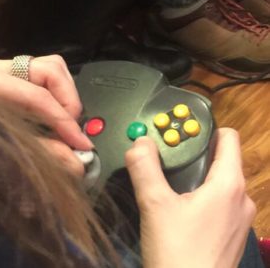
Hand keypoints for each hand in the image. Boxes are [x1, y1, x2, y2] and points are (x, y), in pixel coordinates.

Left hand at [0, 54, 91, 162]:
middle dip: (68, 99)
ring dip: (63, 95)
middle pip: (50, 68)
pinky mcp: (0, 77)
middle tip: (73, 131)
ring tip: (63, 125)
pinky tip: (49, 120)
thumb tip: (74, 162)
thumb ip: (34, 152)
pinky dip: (52, 97)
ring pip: (48, 67)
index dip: (63, 121)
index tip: (81, 144)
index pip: (36, 95)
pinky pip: (38, 78)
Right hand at [126, 129, 254, 267]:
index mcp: (229, 184)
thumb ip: (145, 167)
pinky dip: (202, 198)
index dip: (204, 129)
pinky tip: (179, 210)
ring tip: (169, 184)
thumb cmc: (178, 253)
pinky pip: (220, 204)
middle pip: (222, 159)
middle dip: (195, 154)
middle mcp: (242, 199)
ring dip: (197, 178)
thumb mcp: (154, 205)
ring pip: (220, 183)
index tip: (179, 133)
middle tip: (166, 157)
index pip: (228, 137)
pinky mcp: (232, 237)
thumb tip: (140, 141)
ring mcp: (239, 221)